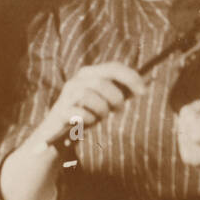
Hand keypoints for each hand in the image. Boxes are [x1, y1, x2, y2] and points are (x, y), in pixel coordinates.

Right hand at [26, 62, 146, 150]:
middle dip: (116, 98)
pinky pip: (80, 113)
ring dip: (101, 110)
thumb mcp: (103, 100)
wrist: (56, 133)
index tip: (143, 92)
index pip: (113, 67)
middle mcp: (77, 80)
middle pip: (102, 82)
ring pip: (91, 96)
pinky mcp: (61, 110)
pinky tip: (87, 124)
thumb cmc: (86, 114)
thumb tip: (141, 87)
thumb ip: (118, 91)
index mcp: (90, 73)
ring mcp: (67, 94)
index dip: (131, 77)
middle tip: (118, 111)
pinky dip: (89, 120)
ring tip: (99, 118)